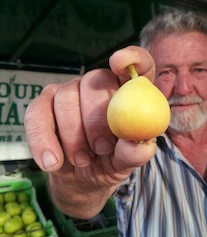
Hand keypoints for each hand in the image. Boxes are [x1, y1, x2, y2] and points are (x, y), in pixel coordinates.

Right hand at [24, 46, 156, 217]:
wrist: (81, 179)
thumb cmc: (110, 162)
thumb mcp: (125, 162)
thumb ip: (133, 153)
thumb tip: (139, 145)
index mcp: (129, 93)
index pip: (138, 64)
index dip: (132, 57)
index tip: (119, 63)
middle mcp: (99, 85)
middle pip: (96, 80)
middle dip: (97, 119)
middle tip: (102, 149)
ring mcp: (70, 91)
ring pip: (66, 96)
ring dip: (73, 135)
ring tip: (83, 160)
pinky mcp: (43, 105)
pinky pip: (37, 113)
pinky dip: (42, 139)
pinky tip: (52, 162)